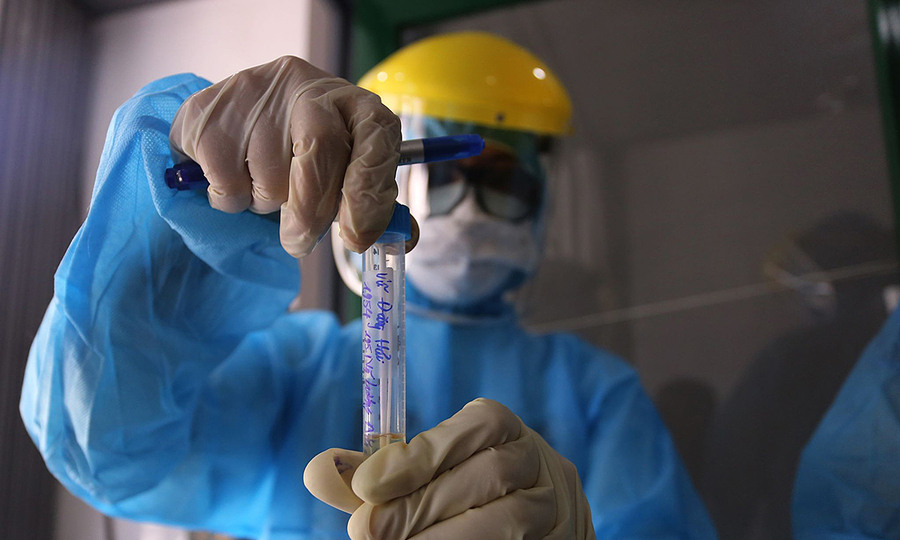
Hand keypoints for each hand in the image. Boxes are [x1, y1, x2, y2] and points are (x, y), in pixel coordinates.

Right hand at [170, 56, 413, 257]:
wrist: (237, 119)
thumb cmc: (307, 155)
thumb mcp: (346, 170)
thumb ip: (372, 202)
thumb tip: (402, 238)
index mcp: (355, 104)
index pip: (376, 136)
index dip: (368, 189)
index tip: (356, 236)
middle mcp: (309, 88)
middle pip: (318, 154)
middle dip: (311, 212)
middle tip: (301, 241)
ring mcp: (256, 92)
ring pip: (269, 177)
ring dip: (267, 204)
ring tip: (266, 186)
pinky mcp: (208, 111)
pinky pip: (226, 181)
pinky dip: (232, 198)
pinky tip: (237, 175)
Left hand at [304, 398, 595, 538]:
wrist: (531, 531)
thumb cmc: (463, 500)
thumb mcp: (423, 478)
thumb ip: (375, 475)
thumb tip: (318, 471)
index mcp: (507, 431)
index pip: (477, 426)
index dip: (421, 455)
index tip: (365, 485)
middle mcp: (542, 465)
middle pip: (487, 477)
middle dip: (418, 506)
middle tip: (365, 529)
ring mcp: (556, 512)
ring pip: (506, 521)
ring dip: (442, 537)